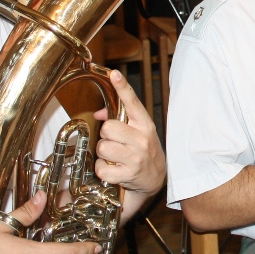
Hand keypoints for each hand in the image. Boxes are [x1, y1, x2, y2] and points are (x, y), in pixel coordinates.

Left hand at [94, 70, 165, 199]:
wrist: (156, 178)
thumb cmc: (143, 151)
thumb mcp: (137, 132)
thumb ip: (120, 119)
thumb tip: (98, 113)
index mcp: (144, 124)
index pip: (131, 102)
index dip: (122, 87)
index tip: (114, 74)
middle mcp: (142, 139)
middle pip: (107, 127)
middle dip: (105, 135)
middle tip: (114, 142)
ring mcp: (135, 157)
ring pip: (102, 147)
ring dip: (103, 153)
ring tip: (114, 156)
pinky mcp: (128, 174)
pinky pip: (101, 168)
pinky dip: (103, 170)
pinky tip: (113, 169)